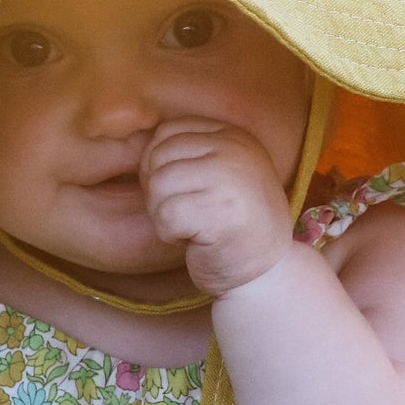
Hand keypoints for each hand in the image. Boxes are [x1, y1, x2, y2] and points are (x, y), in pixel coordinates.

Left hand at [141, 118, 294, 295]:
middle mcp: (234, 150)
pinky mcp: (219, 211)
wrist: (265, 273)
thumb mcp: (220, 175)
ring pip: (158, 184)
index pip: (168, 132)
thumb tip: (139, 145)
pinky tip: (194, 241)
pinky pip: (166, 215)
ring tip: (190, 227)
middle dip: (158, 192)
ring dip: (163, 214)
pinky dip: (170, 234)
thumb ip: (190, 154)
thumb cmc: (233, 226)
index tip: (179, 193)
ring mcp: (229, 178)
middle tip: (185, 215)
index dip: (157, 165)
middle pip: (158, 156)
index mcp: (233, 136)